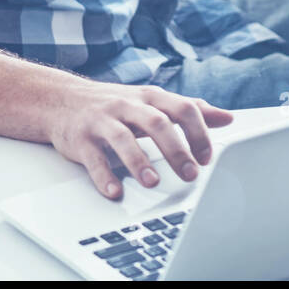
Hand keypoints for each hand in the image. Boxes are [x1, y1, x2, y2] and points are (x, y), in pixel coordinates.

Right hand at [48, 79, 234, 199]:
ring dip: (139, 162)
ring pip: (123, 138)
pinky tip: (115, 191)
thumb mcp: (153, 103)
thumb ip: (188, 110)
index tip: (207, 158)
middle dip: (176, 149)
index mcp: (150, 97)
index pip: (181, 108)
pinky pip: (93, 158)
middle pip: (156, 123)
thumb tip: (227, 118)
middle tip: (190, 174)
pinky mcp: (80, 139)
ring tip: (153, 183)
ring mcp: (102, 121)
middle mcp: (127, 106)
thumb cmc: (116, 105)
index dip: (198, 133)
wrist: (61, 100)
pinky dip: (104, 176)